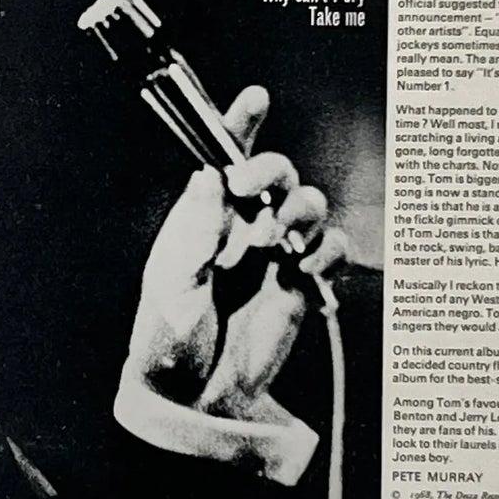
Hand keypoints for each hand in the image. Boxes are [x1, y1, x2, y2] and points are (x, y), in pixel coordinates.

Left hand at [127, 86, 350, 418]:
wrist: (192, 400)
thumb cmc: (167, 342)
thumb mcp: (171, 283)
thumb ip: (195, 229)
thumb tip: (208, 173)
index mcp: (203, 218)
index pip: (223, 159)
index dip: (240, 126)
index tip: (255, 98)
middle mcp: (241, 228)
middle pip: (275, 174)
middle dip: (270, 170)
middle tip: (250, 189)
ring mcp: (274, 256)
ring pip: (308, 206)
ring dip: (299, 210)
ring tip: (277, 239)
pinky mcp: (300, 286)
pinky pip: (332, 252)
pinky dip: (327, 251)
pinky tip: (302, 268)